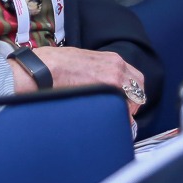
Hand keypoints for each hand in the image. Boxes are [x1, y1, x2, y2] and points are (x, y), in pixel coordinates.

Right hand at [17, 47, 146, 115]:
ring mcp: (113, 80)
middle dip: (134, 102)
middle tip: (123, 112)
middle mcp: (117, 67)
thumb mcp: (82, 59)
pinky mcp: (107, 93)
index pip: (135, 77)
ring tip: (115, 118)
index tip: (125, 100)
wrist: (43, 69)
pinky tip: (110, 122)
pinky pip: (123, 110)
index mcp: (112, 59)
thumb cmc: (55, 64)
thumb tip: (100, 83)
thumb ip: (97, 70)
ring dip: (127, 110)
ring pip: (134, 100)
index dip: (131, 91)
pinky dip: (121, 118)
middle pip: (139, 89)